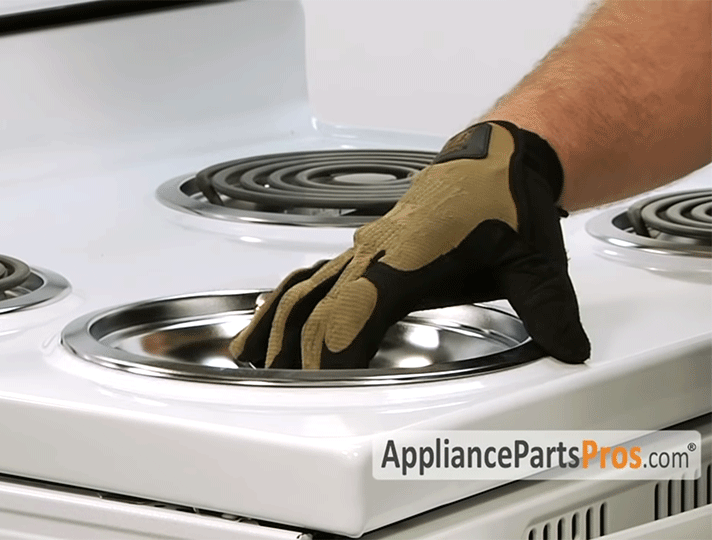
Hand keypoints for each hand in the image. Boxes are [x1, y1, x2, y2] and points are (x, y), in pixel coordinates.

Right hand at [230, 121, 590, 368]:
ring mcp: (364, 249)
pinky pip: (313, 274)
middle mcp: (375, 255)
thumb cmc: (503, 199)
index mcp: (407, 261)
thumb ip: (549, 309)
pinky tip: (270, 314)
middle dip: (295, 352)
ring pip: (305, 288)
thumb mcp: (534, 259)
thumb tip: (569, 348)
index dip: (336, 353)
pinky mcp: (365, 247)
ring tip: (246, 354)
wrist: (492, 156)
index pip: (356, 316)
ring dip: (274, 324)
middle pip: (319, 309)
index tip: (325, 385)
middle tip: (275, 386)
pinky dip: (285, 297)